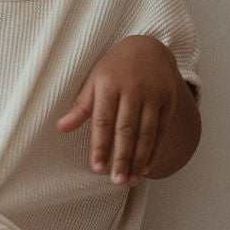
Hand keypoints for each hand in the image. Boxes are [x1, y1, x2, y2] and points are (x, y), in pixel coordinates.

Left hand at [56, 36, 181, 185]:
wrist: (148, 48)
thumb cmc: (115, 69)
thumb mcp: (95, 81)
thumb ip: (81, 106)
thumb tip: (61, 127)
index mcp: (109, 84)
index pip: (103, 120)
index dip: (100, 145)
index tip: (97, 167)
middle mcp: (133, 89)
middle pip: (127, 130)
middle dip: (122, 157)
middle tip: (116, 181)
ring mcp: (153, 95)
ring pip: (146, 133)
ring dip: (138, 159)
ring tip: (130, 180)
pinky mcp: (168, 101)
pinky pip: (161, 130)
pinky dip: (153, 151)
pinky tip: (145, 167)